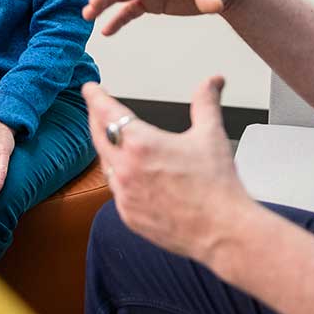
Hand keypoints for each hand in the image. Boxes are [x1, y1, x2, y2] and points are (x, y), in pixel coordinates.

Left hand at [84, 76, 254, 263]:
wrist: (222, 231)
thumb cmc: (217, 187)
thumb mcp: (211, 135)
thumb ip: (205, 102)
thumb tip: (212, 82)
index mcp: (141, 144)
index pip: (106, 112)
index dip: (95, 97)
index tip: (90, 89)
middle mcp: (126, 169)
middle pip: (98, 136)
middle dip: (96, 119)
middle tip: (97, 110)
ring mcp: (124, 196)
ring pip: (107, 165)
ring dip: (109, 150)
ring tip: (117, 142)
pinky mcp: (129, 216)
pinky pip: (117, 192)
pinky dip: (121, 180)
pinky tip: (133, 177)